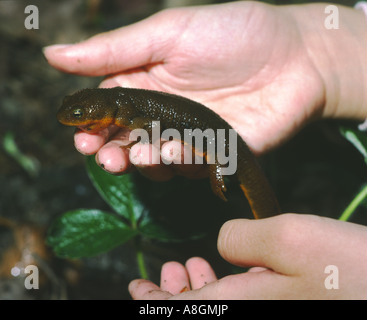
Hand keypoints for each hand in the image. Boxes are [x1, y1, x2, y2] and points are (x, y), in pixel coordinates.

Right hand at [44, 1, 329, 178]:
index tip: (80, 134)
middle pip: (126, 141)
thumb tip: (53, 54)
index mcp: (147, 82)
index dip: (91, 124)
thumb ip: (114, 51)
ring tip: (139, 153)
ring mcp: (189, 136)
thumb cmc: (234, 35)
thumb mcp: (169, 33)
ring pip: (153, 160)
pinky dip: (176, 163)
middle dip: (110, 151)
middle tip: (102, 154)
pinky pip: (187, 166)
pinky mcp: (214, 153)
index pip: (107, 110)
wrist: (295, 56)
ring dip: (140, 161)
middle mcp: (163, 113)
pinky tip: (173, 152)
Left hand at [129, 214, 366, 298]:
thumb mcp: (288, 239)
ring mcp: (272, 310)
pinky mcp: (288, 304)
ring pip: (220, 306)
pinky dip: (228, 285)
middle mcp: (254, 314)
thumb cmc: (352, 272)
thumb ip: (240, 239)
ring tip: (191, 264)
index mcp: (243, 309)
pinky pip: (243, 301)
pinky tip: (231, 268)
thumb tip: (224, 246)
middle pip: (198, 312)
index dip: (152, 300)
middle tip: (171, 267)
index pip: (179, 313)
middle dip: (175, 292)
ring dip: (200, 288)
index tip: (136, 284)